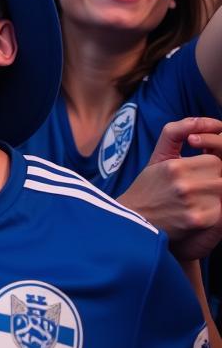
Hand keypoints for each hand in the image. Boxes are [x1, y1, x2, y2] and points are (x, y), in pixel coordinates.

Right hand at [120, 117, 221, 260]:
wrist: (134, 224)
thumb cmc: (148, 191)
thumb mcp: (157, 159)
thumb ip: (175, 134)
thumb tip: (200, 123)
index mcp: (174, 167)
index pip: (215, 161)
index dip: (210, 169)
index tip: (200, 177)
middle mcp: (184, 183)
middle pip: (220, 177)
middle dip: (213, 184)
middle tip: (198, 191)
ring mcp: (192, 203)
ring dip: (215, 199)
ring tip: (198, 204)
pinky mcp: (197, 221)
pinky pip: (221, 213)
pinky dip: (215, 215)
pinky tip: (199, 217)